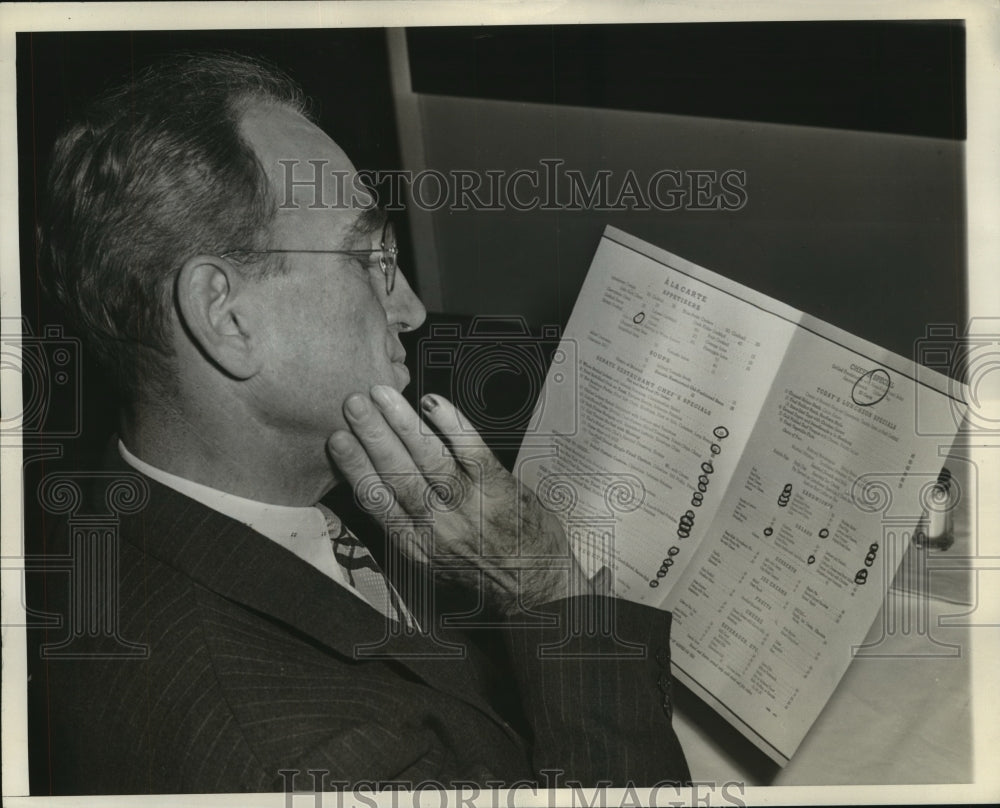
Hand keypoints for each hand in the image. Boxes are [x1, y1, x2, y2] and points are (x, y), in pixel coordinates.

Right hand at [326, 386, 591, 614]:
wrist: (536, 587)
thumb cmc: (482, 570)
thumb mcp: (432, 562)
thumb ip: (404, 523)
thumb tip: (372, 483)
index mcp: (415, 546)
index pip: (376, 501)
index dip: (355, 468)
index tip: (336, 439)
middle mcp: (438, 527)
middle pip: (397, 474)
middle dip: (372, 435)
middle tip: (353, 403)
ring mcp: (469, 506)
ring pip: (429, 458)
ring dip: (402, 423)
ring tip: (381, 394)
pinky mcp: (498, 489)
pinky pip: (471, 450)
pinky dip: (451, 424)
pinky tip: (432, 403)